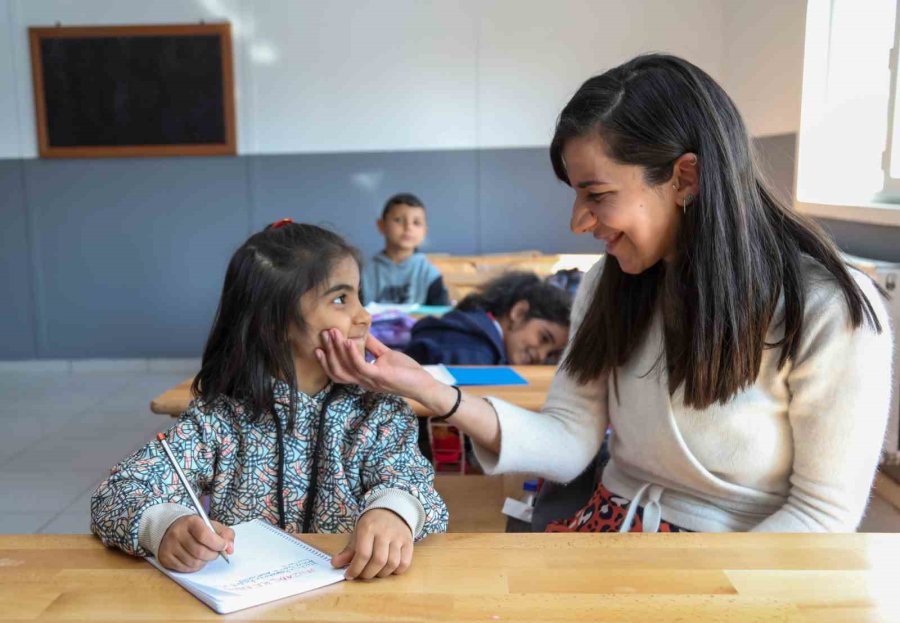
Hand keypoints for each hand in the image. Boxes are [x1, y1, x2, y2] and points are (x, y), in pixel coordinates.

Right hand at [157, 515, 234, 572]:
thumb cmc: (196, 529)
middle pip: (200, 552)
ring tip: (204, 555)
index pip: (204, 535)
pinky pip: (185, 569)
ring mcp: (169, 546)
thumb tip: (230, 549)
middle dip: (213, 555)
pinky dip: (194, 567)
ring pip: (193, 562)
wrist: (172, 529)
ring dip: (204, 562)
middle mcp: (177, 533)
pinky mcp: (165, 558)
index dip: (217, 543)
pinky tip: (195, 559)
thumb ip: (225, 534)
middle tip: (215, 553)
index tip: (224, 546)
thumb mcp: (212, 525)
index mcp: (191, 521)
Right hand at [316, 328, 439, 402]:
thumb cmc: (407, 371)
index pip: (339, 373)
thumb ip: (373, 346)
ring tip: (334, 333)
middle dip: (329, 352)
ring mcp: (370, 381)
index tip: (318, 346)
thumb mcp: (386, 355)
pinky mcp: (379, 377)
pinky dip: (353, 354)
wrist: (423, 384)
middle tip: (324, 334)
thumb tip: (362, 332)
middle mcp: (364, 382)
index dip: (327, 362)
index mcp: (363, 378)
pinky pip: (361, 366)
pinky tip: (349, 341)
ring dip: (338, 349)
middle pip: (338, 370)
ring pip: (346, 368)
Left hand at [330, 509, 413, 579]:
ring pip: (392, 563)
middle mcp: (385, 532)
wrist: (392, 510)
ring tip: (374, 573)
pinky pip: (405, 562)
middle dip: (368, 574)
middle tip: (362, 575)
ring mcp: (399, 537)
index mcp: (368, 528)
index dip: (355, 568)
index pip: (363, 553)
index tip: (349, 575)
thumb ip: (348, 550)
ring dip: (382, 574)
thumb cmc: (372, 524)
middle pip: (378, 560)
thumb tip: (335, 564)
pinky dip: (396, 571)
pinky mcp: (408, 542)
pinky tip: (388, 569)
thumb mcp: (358, 533)